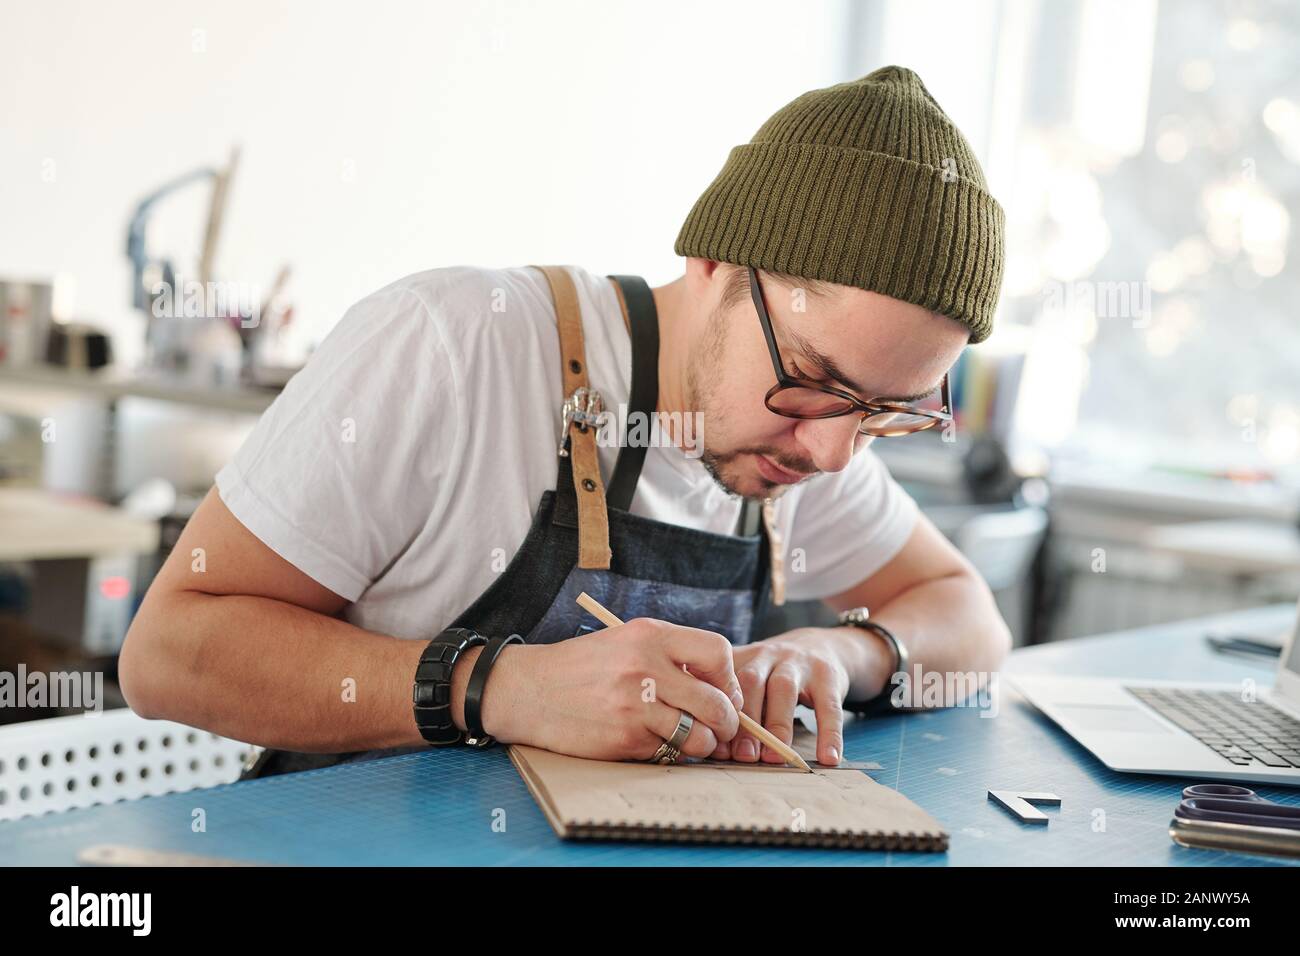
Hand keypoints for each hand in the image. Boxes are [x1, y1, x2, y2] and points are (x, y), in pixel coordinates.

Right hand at [486, 618, 744, 760]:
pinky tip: (654, 741)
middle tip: (723, 727)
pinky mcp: (625, 739)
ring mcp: (636, 706)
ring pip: (699, 736)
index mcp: (650, 636)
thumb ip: (670, 653)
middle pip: (716, 702)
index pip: (717, 653)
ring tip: (691, 739)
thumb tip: (720, 683)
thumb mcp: (626, 640)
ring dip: (703, 743)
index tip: (724, 692)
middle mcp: (646, 668)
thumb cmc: (582, 666)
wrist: (529, 690)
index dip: (729, 679)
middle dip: (727, 721)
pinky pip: (668, 753)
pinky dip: (670, 753)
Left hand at [714, 628, 862, 766]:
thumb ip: (733, 706)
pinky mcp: (827, 675)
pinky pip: (828, 705)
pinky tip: (828, 758)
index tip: (717, 747)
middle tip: (743, 756)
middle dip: (745, 720)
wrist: (820, 645)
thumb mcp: (750, 678)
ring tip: (774, 757)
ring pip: (784, 688)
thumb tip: (716, 748)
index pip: (723, 682)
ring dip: (777, 726)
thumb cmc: (774, 676)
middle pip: (751, 681)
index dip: (719, 713)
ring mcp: (798, 662)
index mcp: (742, 657)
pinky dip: (829, 733)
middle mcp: (767, 655)